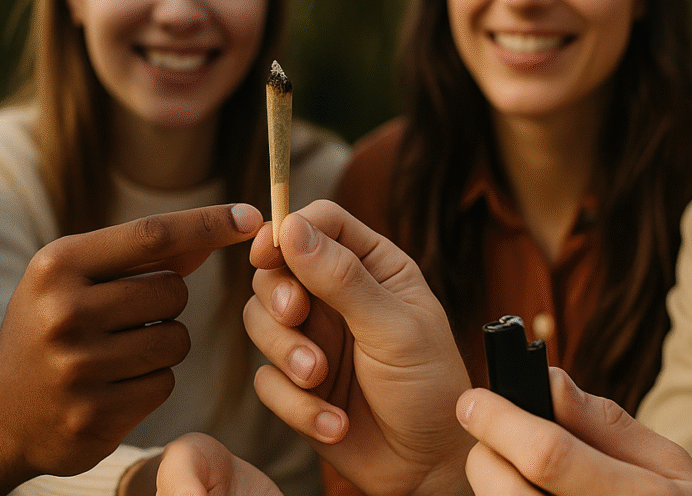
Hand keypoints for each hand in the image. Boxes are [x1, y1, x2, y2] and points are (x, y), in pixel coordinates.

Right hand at [0, 204, 263, 494]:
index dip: (207, 224)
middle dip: (168, 302)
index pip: (151, 235)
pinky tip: (114, 385)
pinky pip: (164, 384)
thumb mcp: (75, 277)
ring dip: (163, 345)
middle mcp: (64, 313)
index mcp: (57, 266)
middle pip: (173, 292)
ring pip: (176, 341)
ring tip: (118, 351)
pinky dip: (152, 382)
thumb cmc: (48, 328)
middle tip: (128, 316)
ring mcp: (78, 369)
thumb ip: (142, 253)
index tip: (250, 216)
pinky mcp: (94, 416)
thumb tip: (222, 225)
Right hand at [246, 200, 474, 495]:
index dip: (288, 229)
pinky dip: (296, 404)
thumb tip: (292, 227)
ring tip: (319, 378)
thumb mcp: (394, 328)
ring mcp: (315, 339)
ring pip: (261, 322)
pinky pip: (266, 380)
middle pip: (277, 269)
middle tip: (295, 315)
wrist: (429, 468)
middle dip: (278, 295)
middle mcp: (338, 297)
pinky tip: (334, 421)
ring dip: (284, 352)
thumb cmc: (430, 389)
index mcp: (374, 267)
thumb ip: (342, 279)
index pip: (319, 223)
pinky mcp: (297, 385)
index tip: (268, 252)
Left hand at [457, 369, 691, 495]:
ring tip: (521, 471)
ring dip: (495, 484)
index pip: (548, 455)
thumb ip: (606, 423)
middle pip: (506, 491)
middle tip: (491, 436)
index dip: (501, 422)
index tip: (474, 400)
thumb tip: (548, 381)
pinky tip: (533, 493)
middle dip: (486, 454)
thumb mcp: (668, 464)